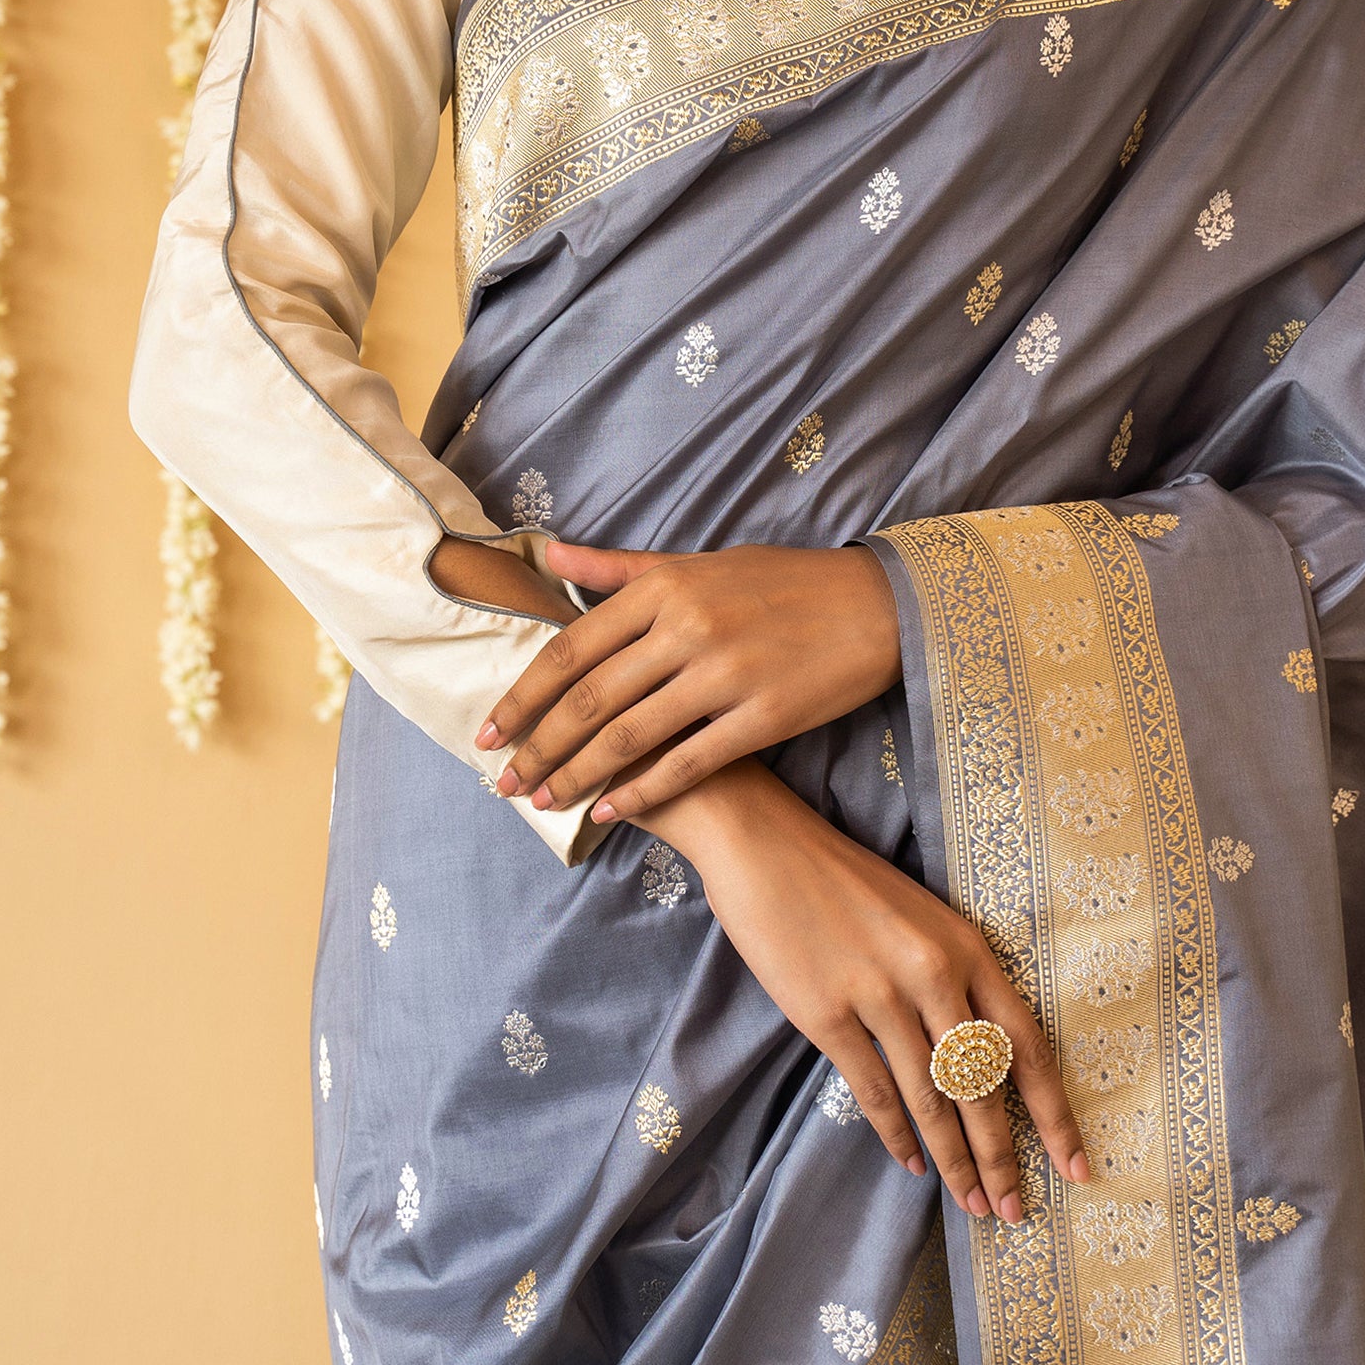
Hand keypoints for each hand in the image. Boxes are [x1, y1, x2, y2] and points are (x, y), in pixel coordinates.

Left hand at [475, 540, 901, 823]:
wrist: (876, 605)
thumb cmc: (784, 582)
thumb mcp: (701, 562)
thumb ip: (622, 568)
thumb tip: (549, 555)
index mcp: (665, 588)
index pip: (572, 649)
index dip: (524, 695)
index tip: (489, 730)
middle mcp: (687, 628)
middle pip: (591, 698)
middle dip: (539, 746)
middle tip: (502, 783)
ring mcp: (725, 674)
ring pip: (629, 735)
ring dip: (577, 774)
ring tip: (543, 801)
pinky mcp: (762, 716)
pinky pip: (686, 761)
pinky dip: (642, 789)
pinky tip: (610, 810)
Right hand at [652, 762, 1089, 1223]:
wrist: (769, 847)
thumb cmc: (849, 883)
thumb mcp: (925, 919)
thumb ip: (959, 980)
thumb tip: (986, 1063)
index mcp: (969, 947)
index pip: (1028, 1047)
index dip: (1054, 1114)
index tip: (1077, 1166)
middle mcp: (935, 974)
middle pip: (984, 1088)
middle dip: (1003, 1158)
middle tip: (1015, 1211)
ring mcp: (880, 995)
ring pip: (932, 1101)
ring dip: (953, 1161)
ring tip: (970, 1205)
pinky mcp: (827, 1013)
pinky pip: (872, 1092)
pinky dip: (894, 1137)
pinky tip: (909, 1165)